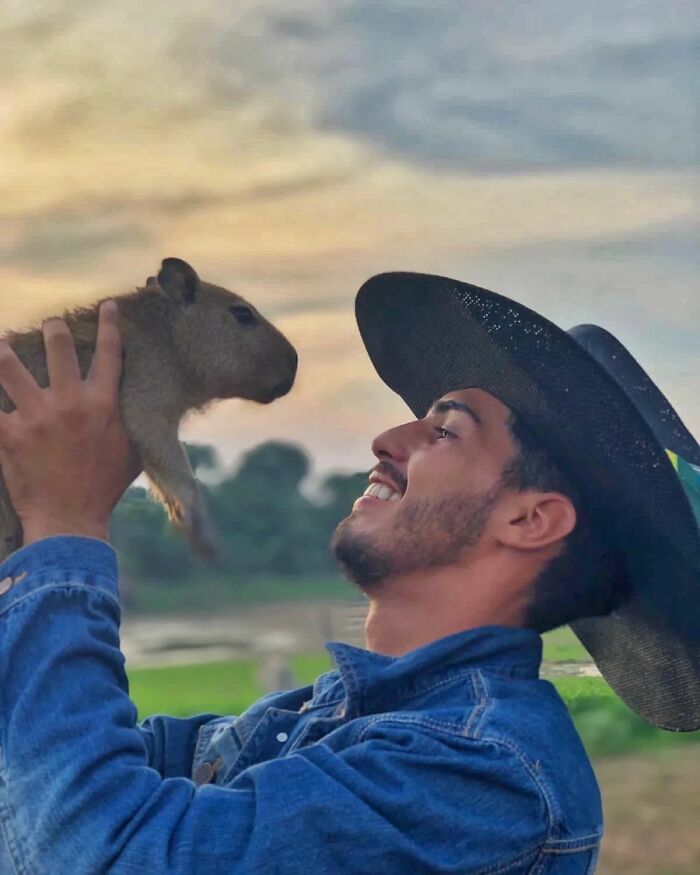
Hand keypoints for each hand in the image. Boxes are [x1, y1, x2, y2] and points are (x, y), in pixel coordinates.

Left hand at [0, 301, 141, 546]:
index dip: (109, 325)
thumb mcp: (133, 455)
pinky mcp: (10, 434)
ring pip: (11, 367)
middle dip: (53, 330)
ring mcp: (37, 416)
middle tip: (49, 325)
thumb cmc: (104, 489)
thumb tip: (152, 419)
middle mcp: (70, 403)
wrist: (72, 518)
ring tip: (2, 344)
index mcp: (103, 405)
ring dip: (4, 351)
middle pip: (59, 347)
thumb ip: (135, 428)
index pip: (110, 354)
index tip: (106, 306)